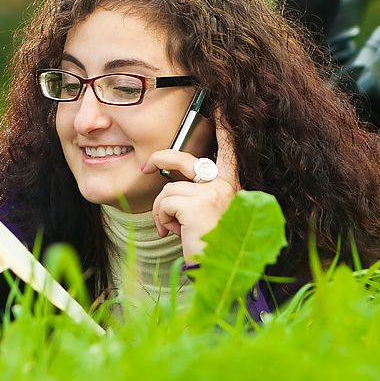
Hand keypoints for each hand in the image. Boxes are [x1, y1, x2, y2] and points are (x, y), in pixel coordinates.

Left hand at [140, 109, 240, 263]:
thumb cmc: (211, 249)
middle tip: (145, 166)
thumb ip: (197, 197)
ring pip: (169, 189)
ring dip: (163, 211)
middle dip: (161, 158)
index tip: (221, 106)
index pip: (229, 150)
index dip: (224, 126)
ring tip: (174, 230)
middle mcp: (228, 186)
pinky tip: (175, 234)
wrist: (219, 274)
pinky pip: (165, 202)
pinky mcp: (199, 203)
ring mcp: (215, 192)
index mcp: (233, 187)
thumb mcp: (206, 217)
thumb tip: (172, 186)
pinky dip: (162, 219)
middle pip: (186, 160)